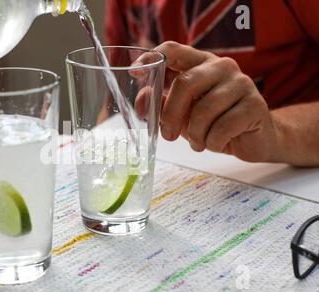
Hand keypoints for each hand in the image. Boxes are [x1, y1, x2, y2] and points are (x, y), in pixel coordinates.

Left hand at [135, 41, 279, 162]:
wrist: (254, 139)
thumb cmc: (214, 123)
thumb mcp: (183, 114)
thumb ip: (162, 105)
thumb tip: (142, 101)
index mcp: (201, 63)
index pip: (173, 49)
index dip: (152, 57)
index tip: (134, 71)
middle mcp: (222, 67)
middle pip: (185, 84)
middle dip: (171, 115)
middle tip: (168, 135)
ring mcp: (242, 84)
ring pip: (204, 110)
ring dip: (196, 135)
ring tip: (199, 143)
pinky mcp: (255, 105)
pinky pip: (223, 127)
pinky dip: (213, 142)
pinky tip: (215, 144)